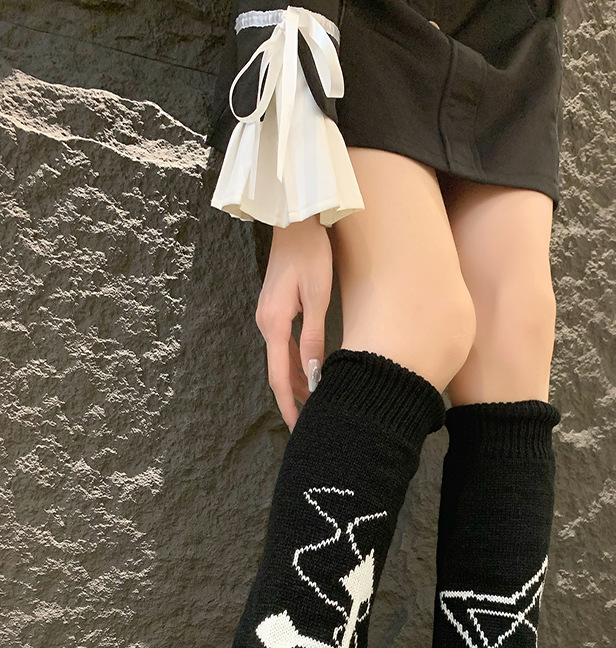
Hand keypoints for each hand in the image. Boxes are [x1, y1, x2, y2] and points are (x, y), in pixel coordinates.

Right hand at [255, 213, 331, 430]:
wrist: (294, 220)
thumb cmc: (310, 253)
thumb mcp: (318, 295)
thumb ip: (314, 335)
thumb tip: (314, 371)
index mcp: (274, 323)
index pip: (280, 376)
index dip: (288, 405)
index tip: (298, 427)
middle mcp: (266, 323)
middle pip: (278, 372)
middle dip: (293, 399)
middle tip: (310, 424)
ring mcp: (268, 317)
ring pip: (281, 360)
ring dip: (297, 382)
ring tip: (315, 404)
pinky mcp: (275, 311)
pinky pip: (283, 346)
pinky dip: (295, 364)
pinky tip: (310, 374)